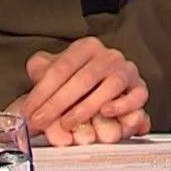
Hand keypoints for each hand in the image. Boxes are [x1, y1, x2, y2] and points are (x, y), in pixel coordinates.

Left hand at [6, 37, 149, 145]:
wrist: (104, 89)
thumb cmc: (77, 81)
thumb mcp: (56, 71)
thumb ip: (42, 69)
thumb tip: (35, 70)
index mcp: (87, 47)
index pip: (62, 67)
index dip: (43, 91)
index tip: (29, 111)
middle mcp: (109, 56)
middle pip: (83, 78)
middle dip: (58, 103)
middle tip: (41, 121)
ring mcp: (127, 71)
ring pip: (110, 86)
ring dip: (87, 107)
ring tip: (67, 123)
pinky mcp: (140, 89)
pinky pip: (137, 97)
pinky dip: (122, 106)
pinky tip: (105, 112)